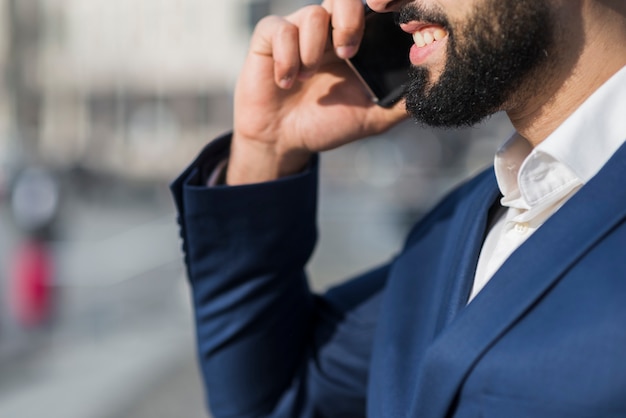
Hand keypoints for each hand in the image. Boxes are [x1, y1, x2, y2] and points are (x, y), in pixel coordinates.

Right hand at [227, 0, 408, 184]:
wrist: (286, 140)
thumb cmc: (330, 123)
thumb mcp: (375, 116)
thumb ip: (402, 99)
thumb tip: (433, 84)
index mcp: (358, 40)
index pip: (373, 7)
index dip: (384, 3)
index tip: (386, 14)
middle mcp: (329, 29)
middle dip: (349, 20)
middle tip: (347, 54)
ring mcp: (299, 31)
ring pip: (312, 14)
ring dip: (313, 49)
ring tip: (308, 77)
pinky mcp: (270, 39)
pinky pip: (280, 30)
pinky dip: (286, 58)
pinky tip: (287, 82)